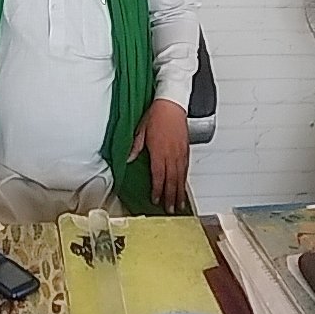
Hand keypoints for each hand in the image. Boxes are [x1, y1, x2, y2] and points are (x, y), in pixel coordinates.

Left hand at [127, 99, 188, 213]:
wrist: (172, 103)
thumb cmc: (156, 114)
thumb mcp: (140, 130)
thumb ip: (135, 146)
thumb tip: (129, 158)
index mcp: (159, 151)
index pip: (158, 176)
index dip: (158, 190)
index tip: (156, 200)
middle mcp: (171, 154)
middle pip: (172, 180)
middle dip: (171, 196)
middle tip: (170, 210)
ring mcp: (180, 152)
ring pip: (181, 176)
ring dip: (179, 191)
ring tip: (179, 204)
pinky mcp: (186, 148)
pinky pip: (186, 168)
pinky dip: (185, 179)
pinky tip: (183, 185)